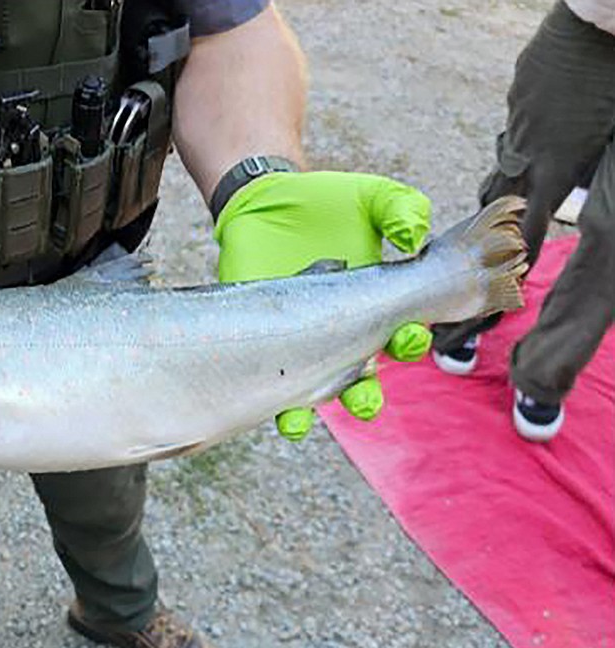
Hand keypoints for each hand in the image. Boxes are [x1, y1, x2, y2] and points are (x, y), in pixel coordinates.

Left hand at [214, 171, 433, 440]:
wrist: (263, 200)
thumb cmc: (325, 203)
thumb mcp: (370, 197)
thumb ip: (401, 209)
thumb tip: (415, 235)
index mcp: (375, 307)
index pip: (401, 337)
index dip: (409, 342)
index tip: (407, 334)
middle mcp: (340, 334)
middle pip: (361, 380)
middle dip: (365, 395)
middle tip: (364, 395)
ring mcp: (298, 343)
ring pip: (313, 393)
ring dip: (312, 414)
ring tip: (305, 423)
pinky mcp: (259, 342)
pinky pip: (268, 383)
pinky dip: (275, 405)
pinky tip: (283, 417)